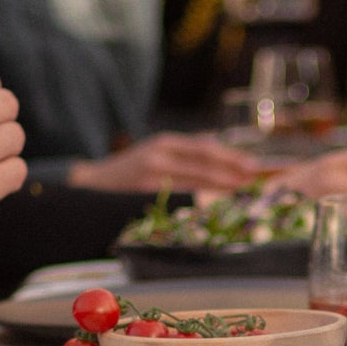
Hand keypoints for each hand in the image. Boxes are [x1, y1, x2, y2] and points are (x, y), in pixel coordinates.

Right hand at [67, 135, 259, 194]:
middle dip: (232, 167)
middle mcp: (161, 152)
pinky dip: (197, 197)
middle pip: (204, 158)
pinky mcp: (144, 188)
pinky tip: (212, 202)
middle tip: (256, 176)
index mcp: (166, 143)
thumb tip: (215, 147)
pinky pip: (177, 193)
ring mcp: (152, 170)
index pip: (205, 147)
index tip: (254, 166)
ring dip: (221, 182)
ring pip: (194, 176)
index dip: (231, 155)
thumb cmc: (128, 173)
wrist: (90, 184)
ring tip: (243, 188)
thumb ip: (183, 154)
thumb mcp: (156, 154)